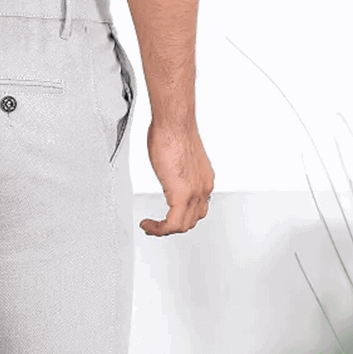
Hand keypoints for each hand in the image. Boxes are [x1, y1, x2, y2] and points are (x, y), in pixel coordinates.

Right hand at [139, 120, 214, 235]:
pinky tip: (148, 224)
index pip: (198, 209)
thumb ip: (177, 173)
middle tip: (156, 226)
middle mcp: (203, 188)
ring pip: (183, 226)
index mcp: (204, 180)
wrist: (174, 124)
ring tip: (150, 226)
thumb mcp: (179, 159)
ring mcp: (195, 193)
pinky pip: (172, 224)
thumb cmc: (174, 132)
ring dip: (164, 230)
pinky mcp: (182, 195)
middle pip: (191, 220)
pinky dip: (159, 229)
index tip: (166, 217)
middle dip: (172, 226)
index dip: (181, 217)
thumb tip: (169, 176)